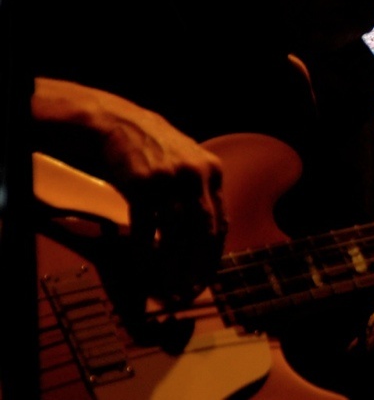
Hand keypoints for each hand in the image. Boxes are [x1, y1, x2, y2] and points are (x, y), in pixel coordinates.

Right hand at [33, 77, 225, 301]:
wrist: (114, 122)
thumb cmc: (150, 147)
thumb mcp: (187, 162)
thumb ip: (200, 192)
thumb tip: (207, 235)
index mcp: (212, 171)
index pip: (220, 222)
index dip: (213, 255)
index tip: (206, 277)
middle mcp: (196, 175)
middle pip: (202, 232)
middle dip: (196, 266)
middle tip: (188, 290)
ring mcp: (169, 179)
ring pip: (175, 234)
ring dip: (170, 265)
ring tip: (166, 286)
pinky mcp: (142, 184)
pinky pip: (145, 227)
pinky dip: (143, 250)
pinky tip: (141, 265)